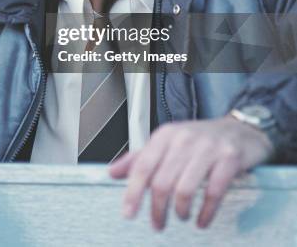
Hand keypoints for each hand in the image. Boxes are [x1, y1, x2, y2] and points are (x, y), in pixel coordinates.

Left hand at [109, 115, 273, 229]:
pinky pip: (213, 192)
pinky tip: (202, 220)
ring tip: (181, 217)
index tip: (128, 213)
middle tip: (158, 224)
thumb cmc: (199, 139)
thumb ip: (140, 158)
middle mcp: (184, 138)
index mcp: (166, 135)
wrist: (240, 129)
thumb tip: (112, 172)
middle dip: (157, 209)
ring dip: (180, 211)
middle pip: (162, 182)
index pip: (143, 166)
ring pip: (184, 189)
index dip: (133, 192)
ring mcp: (208, 148)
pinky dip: (205, 212)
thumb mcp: (167, 142)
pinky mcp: (229, 159)